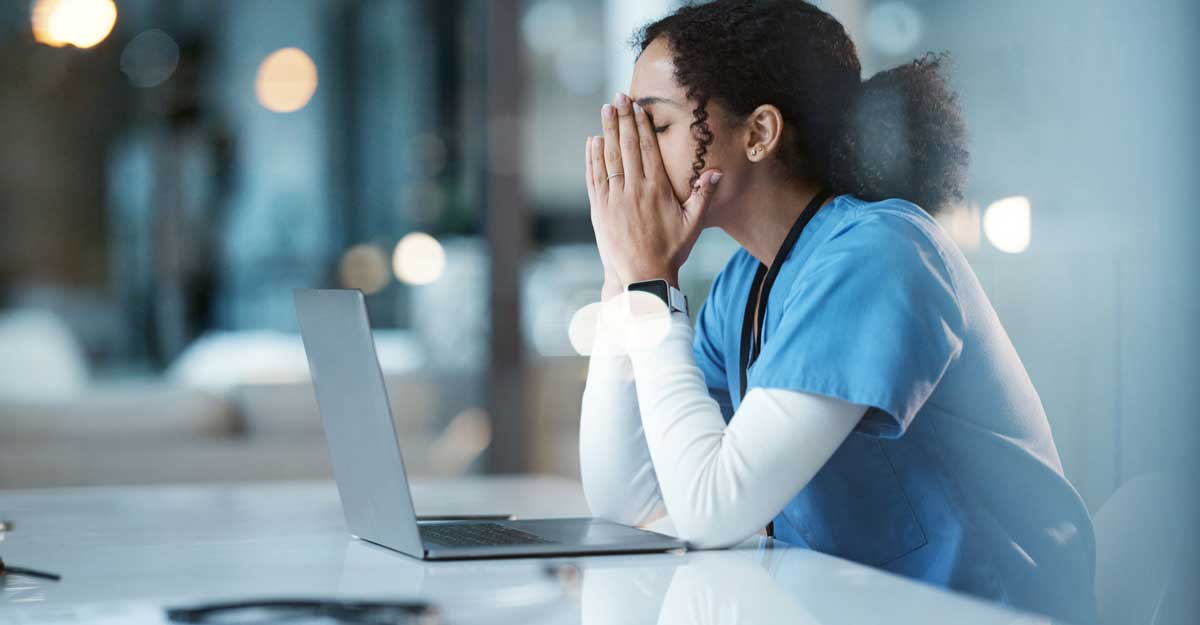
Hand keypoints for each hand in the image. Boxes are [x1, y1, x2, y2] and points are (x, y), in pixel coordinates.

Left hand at [584, 91, 722, 289]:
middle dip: (622, 120)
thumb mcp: (693, 224)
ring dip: (606, 132)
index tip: (637, 107)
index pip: (647, 149)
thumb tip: (716, 172)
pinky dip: (593, 158)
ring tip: (605, 110)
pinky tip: (593, 142)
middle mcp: (634, 191)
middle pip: (626, 147)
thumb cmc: (671, 251)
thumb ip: (703, 195)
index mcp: (657, 190)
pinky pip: (595, 178)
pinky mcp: (600, 210)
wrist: (643, 277)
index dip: (641, 125)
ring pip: (609, 158)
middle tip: (618, 97)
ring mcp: (614, 200)